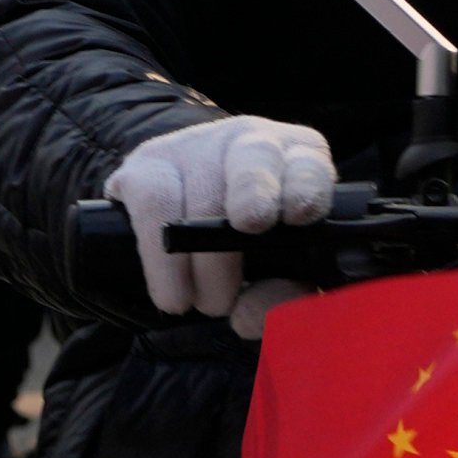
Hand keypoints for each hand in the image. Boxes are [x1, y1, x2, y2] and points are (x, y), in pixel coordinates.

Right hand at [103, 115, 334, 323]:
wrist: (182, 229)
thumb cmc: (252, 253)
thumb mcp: (284, 273)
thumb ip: (286, 296)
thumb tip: (254, 314)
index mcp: (299, 162)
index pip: (309, 161)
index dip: (305, 184)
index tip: (301, 213)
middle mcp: (250, 143)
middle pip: (256, 156)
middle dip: (254, 190)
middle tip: (251, 226)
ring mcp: (195, 147)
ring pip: (201, 192)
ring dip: (206, 260)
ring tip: (211, 304)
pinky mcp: (147, 164)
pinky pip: (153, 204)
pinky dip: (163, 259)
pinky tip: (173, 294)